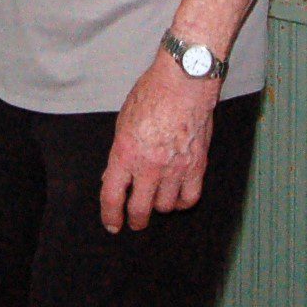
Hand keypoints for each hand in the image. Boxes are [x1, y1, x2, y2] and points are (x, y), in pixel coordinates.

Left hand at [99, 50, 220, 231]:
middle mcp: (149, 166)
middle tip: (134, 222)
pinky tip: (177, 197)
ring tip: (156, 201)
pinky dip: (182, 202)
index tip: (112, 224)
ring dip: (158, 207)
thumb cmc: (151, 95)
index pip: (113, 196)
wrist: (184, 82)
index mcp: (125, 153)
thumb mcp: (123, 122)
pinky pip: (189, 197)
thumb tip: (112, 177)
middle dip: (135, 220)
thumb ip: (119, 154)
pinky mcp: (197, 166)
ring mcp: (175, 168)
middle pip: (140, 209)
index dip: (110, 215)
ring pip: (165, 206)